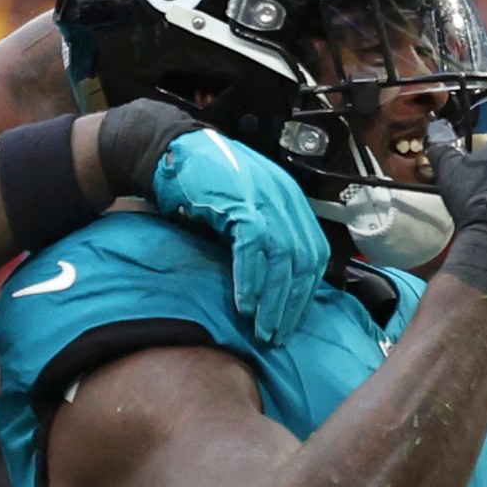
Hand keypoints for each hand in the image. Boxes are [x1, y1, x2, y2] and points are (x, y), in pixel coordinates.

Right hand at [151, 129, 328, 346]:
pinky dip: (249, 279)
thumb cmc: (204, 183)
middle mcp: (283, 198)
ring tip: (263, 329)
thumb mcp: (245, 206)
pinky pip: (251, 248)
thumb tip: (275, 280)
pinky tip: (244, 304)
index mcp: (289, 199)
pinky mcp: (237, 202)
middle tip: (279, 334)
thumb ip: (264, 234)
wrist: (171, 152)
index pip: (314, 252)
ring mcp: (262, 198)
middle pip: (303, 259)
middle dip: (292, 303)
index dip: (306, 290)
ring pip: (282, 258)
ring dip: (273, 300)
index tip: (293, 319)